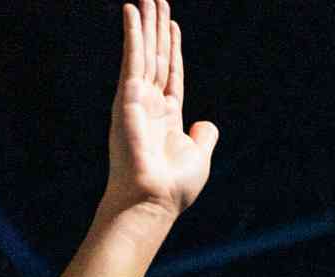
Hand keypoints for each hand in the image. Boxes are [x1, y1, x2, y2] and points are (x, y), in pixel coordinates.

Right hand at [102, 0, 217, 220]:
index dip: (173, 48)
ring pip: (143, 51)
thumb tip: (207, 125)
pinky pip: (132, 57)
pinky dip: (132, 33)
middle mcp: (149, 105)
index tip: (173, 25)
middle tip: (156, 0)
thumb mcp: (199, 157)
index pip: (170, 73)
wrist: (153, 200)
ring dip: (145, 23)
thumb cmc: (173, 187)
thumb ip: (204, 137)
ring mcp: (136, 99)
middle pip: (156, 57)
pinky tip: (132, 11)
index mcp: (167, 117)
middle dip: (157, 28)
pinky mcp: (127, 96)